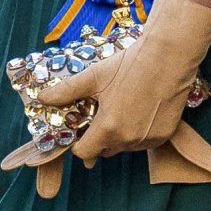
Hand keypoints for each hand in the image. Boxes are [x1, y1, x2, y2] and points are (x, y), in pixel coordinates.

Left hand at [6, 0, 210, 192]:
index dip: (79, 143)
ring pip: (125, 147)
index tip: (81, 131)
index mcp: (108, 128)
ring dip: (120, 136)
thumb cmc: (129, 65)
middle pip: (105, 151)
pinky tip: (140, 112)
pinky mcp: (164, 135)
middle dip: (99, 139)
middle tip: (101, 116)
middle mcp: (128, 139)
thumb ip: (66, 92)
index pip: (84, 153)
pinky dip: (139, 133)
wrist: (168, 57)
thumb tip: (42, 98)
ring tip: (122, 110)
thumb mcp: (93, 77)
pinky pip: (144, 142)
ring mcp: (148, 140)